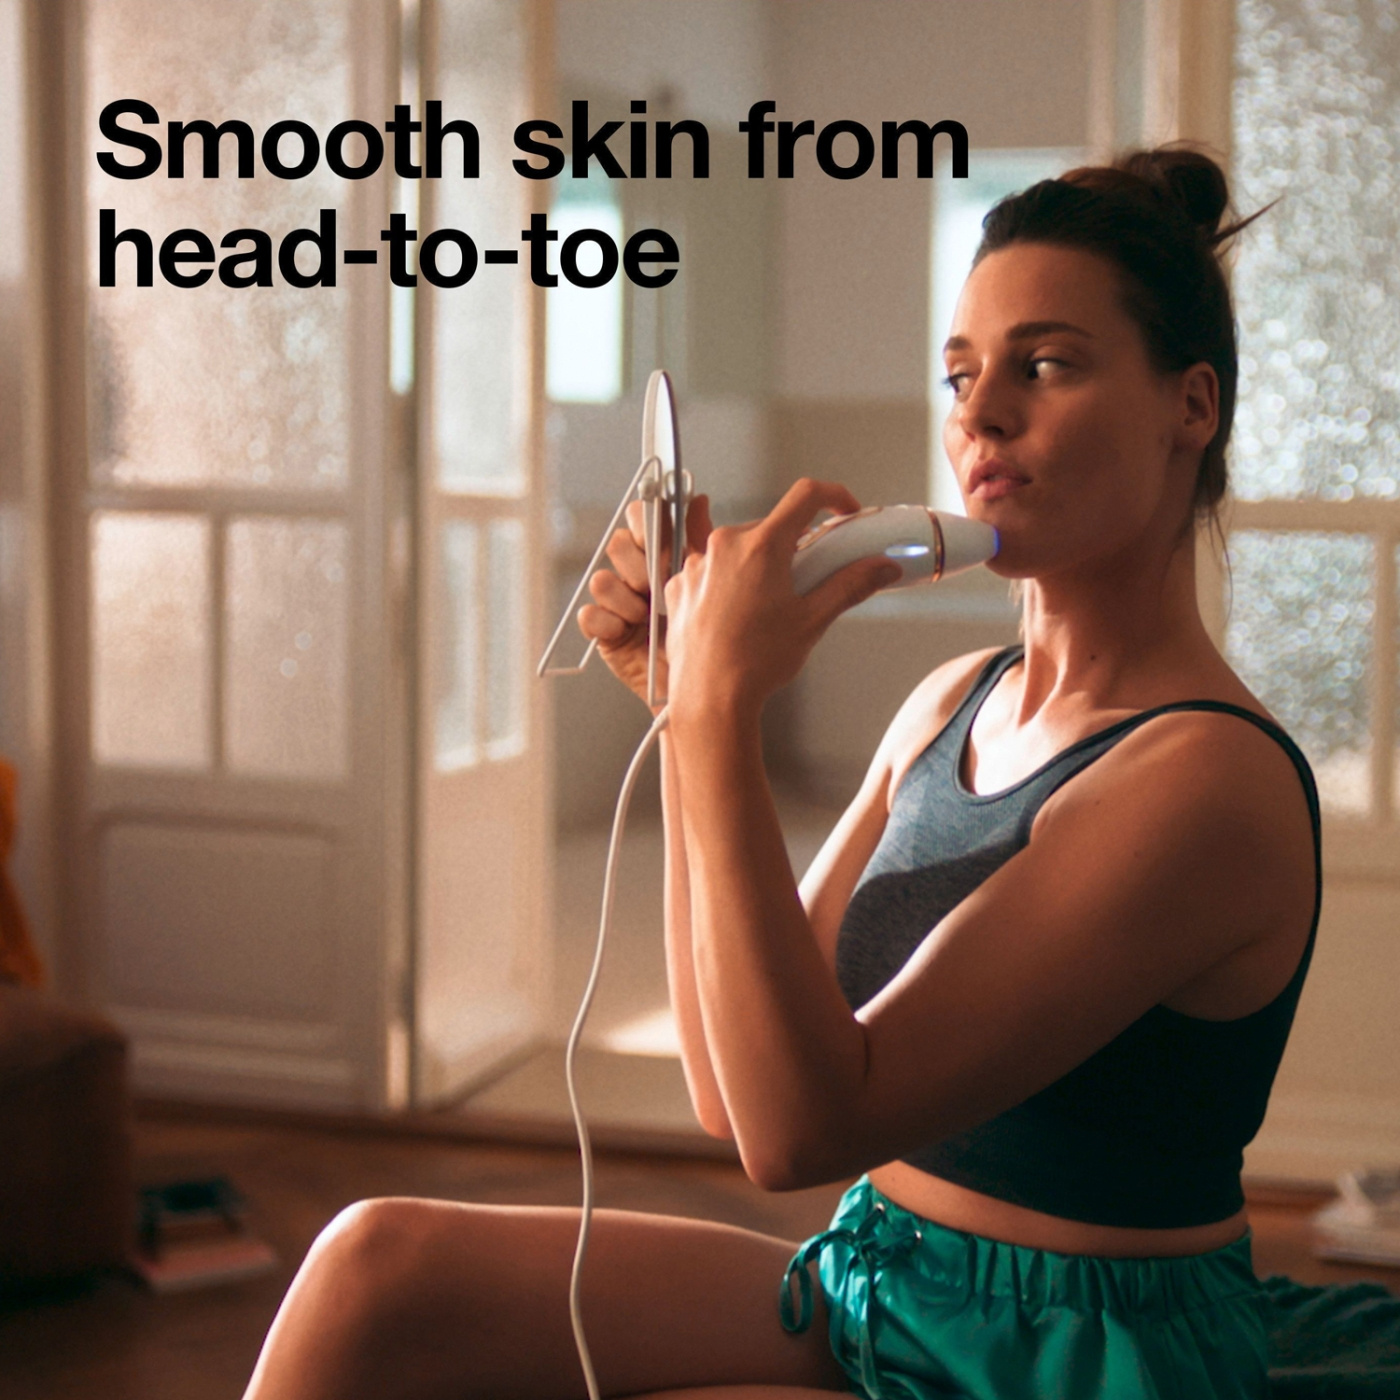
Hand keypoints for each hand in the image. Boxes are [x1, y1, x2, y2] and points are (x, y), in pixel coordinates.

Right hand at [576, 493, 713, 706]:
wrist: (706, 691)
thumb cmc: (710, 639)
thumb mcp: (708, 585)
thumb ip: (698, 541)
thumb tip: (699, 500)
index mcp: (662, 558)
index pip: (641, 520)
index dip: (647, 522)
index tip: (660, 535)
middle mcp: (636, 577)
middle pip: (618, 544)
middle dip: (639, 563)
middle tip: (658, 583)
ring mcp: (617, 605)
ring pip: (602, 580)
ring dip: (626, 598)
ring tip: (648, 617)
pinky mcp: (603, 634)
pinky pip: (590, 615)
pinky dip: (609, 623)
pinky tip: (629, 632)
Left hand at [662, 479, 901, 724]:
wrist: (709, 698)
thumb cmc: (754, 664)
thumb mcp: (812, 621)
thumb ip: (850, 585)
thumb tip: (881, 568)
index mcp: (760, 546)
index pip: (805, 496)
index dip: (833, 495)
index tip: (842, 510)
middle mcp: (723, 546)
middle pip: (769, 528)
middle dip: (791, 548)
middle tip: (802, 582)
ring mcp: (696, 565)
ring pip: (736, 549)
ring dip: (755, 566)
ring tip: (762, 609)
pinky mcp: (679, 585)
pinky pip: (708, 571)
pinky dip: (725, 584)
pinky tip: (732, 616)